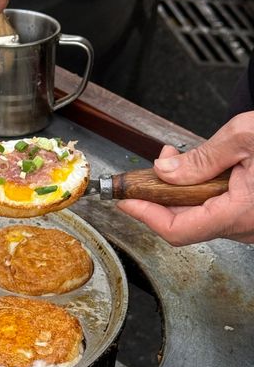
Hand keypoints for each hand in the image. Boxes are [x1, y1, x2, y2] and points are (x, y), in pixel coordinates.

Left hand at [117, 111, 253, 244]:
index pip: (178, 229)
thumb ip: (201, 157)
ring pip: (200, 218)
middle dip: (160, 196)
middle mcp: (247, 227)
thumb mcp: (245, 137)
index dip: (145, 215)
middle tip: (147, 171)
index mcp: (242, 212)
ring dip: (181, 193)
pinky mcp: (252, 219)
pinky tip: (200, 172)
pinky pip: (217, 212)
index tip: (125, 200)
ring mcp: (251, 226)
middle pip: (185, 224)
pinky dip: (201, 194)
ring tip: (176, 163)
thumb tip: (166, 171)